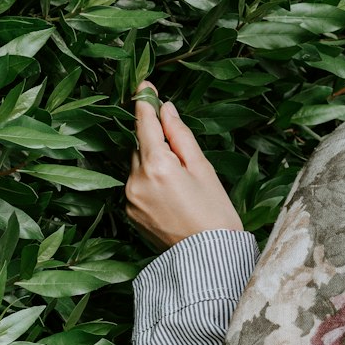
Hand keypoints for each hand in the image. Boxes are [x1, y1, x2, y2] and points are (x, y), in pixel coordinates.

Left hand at [125, 81, 244, 249]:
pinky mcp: (130, 212)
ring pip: (138, 165)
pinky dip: (149, 182)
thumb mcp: (203, 168)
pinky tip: (171, 196)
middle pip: (141, 145)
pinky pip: (136, 185)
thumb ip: (180, 136)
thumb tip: (166, 109)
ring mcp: (130, 198)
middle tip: (183, 158)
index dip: (145, 103)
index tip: (145, 85)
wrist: (209, 258)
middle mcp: (137, 180)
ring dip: (153, 163)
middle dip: (157, 142)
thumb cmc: (215, 213)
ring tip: (181, 184)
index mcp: (158, 165)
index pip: (145, 124)